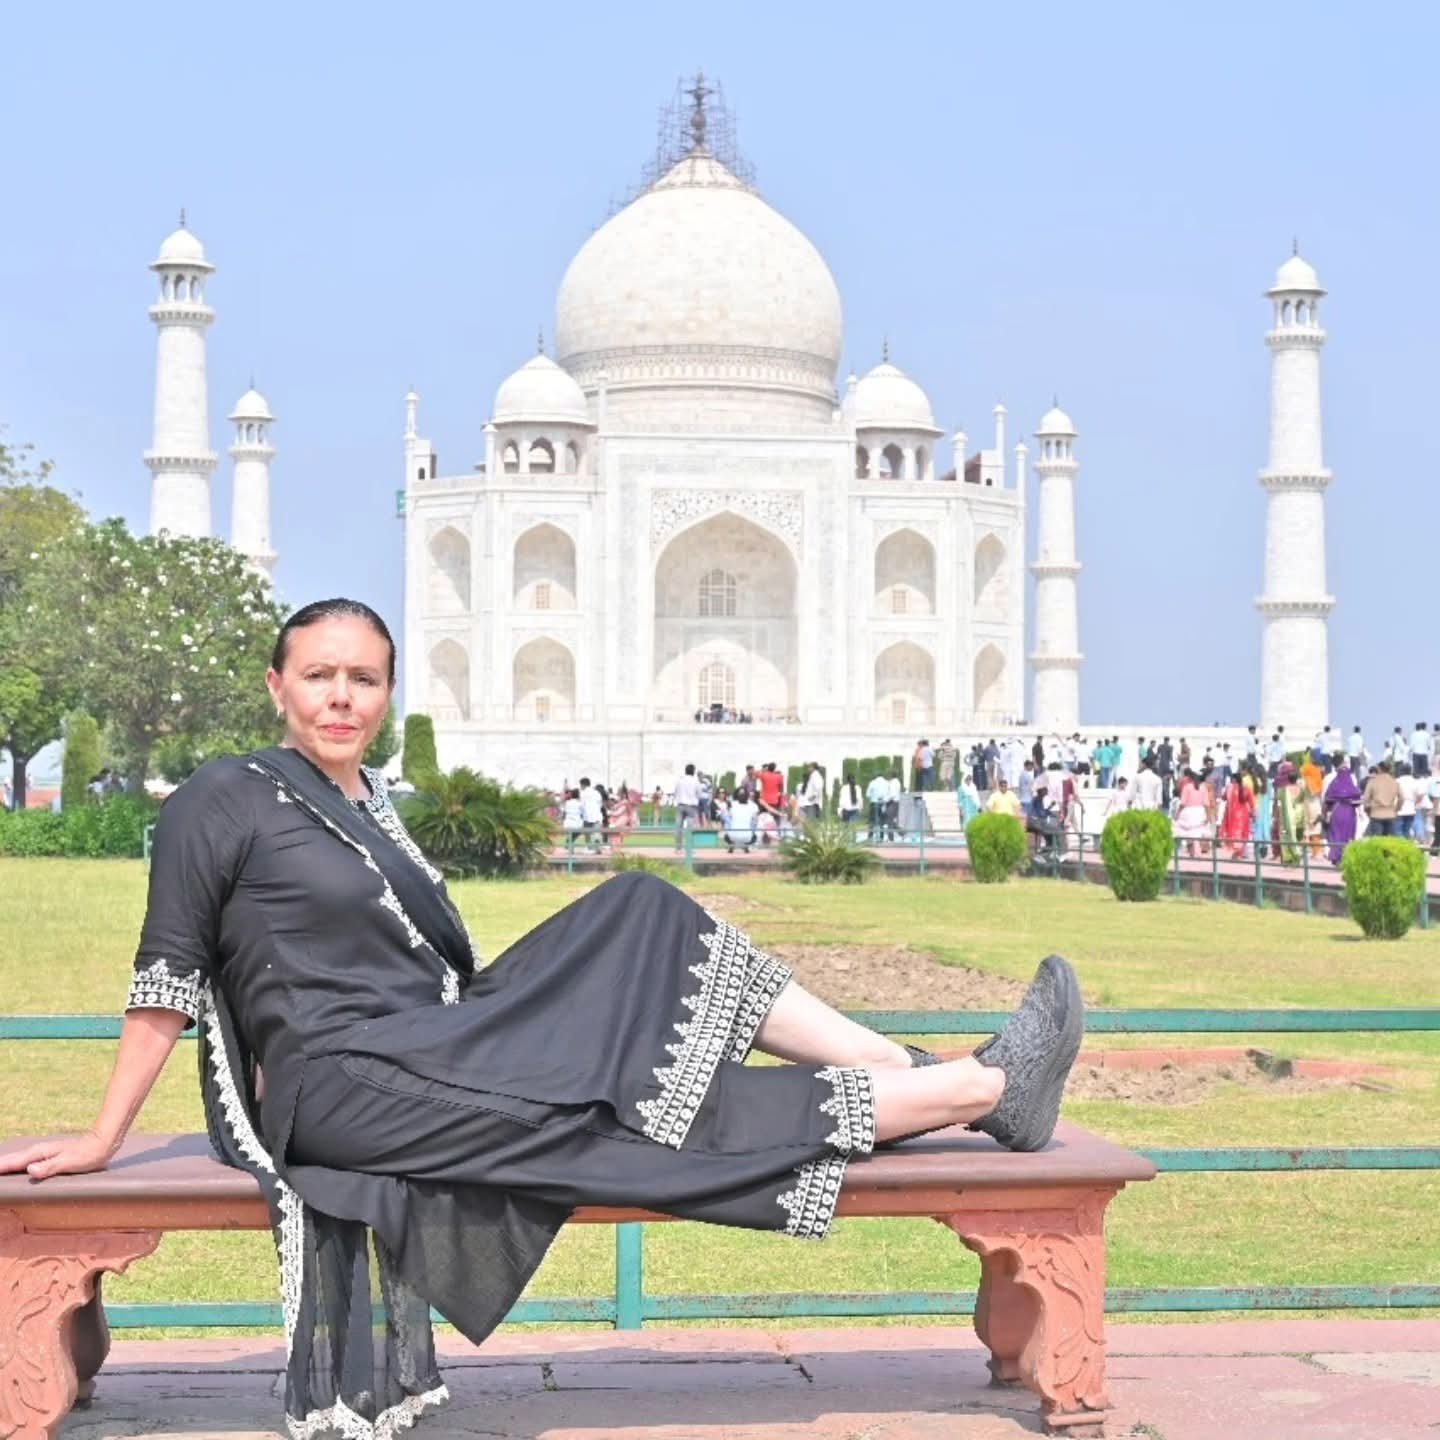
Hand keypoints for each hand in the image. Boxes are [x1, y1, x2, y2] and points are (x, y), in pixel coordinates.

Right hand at [0, 1131, 114, 1180]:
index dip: (1, 1167)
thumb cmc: (87, 1155)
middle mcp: (40, 1150)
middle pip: (14, 1158)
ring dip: (8, 1163)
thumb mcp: (68, 1162)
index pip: (14, 1162)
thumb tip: (29, 1169)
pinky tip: (19, 1166)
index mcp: (41, 1153)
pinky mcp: (51, 1154)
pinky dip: (19, 1163)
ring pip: (21, 1158)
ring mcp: (45, 1151)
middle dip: (1, 1164)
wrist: (103, 1143)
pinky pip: (29, 1159)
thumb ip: (49, 1167)